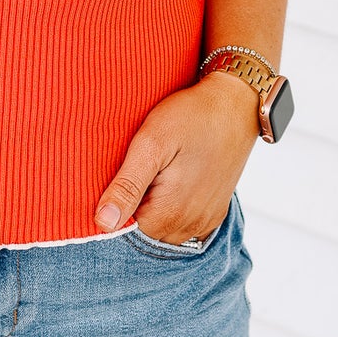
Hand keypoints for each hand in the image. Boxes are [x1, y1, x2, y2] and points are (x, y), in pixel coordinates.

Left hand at [94, 71, 260, 243]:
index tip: (119, 177)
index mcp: (171, 213)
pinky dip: (173, 210)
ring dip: (154, 209)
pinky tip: (172, 182)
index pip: (127, 231)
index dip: (116, 206)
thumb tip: (103, 223)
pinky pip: (185, 225)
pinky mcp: (215, 211)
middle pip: (147, 232)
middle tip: (140, 169)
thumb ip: (127, 186)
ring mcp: (206, 220)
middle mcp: (192, 225)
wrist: (234, 104)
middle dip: (136, 208)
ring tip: (156, 173)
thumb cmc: (191, 116)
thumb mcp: (150, 144)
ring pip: (165, 231)